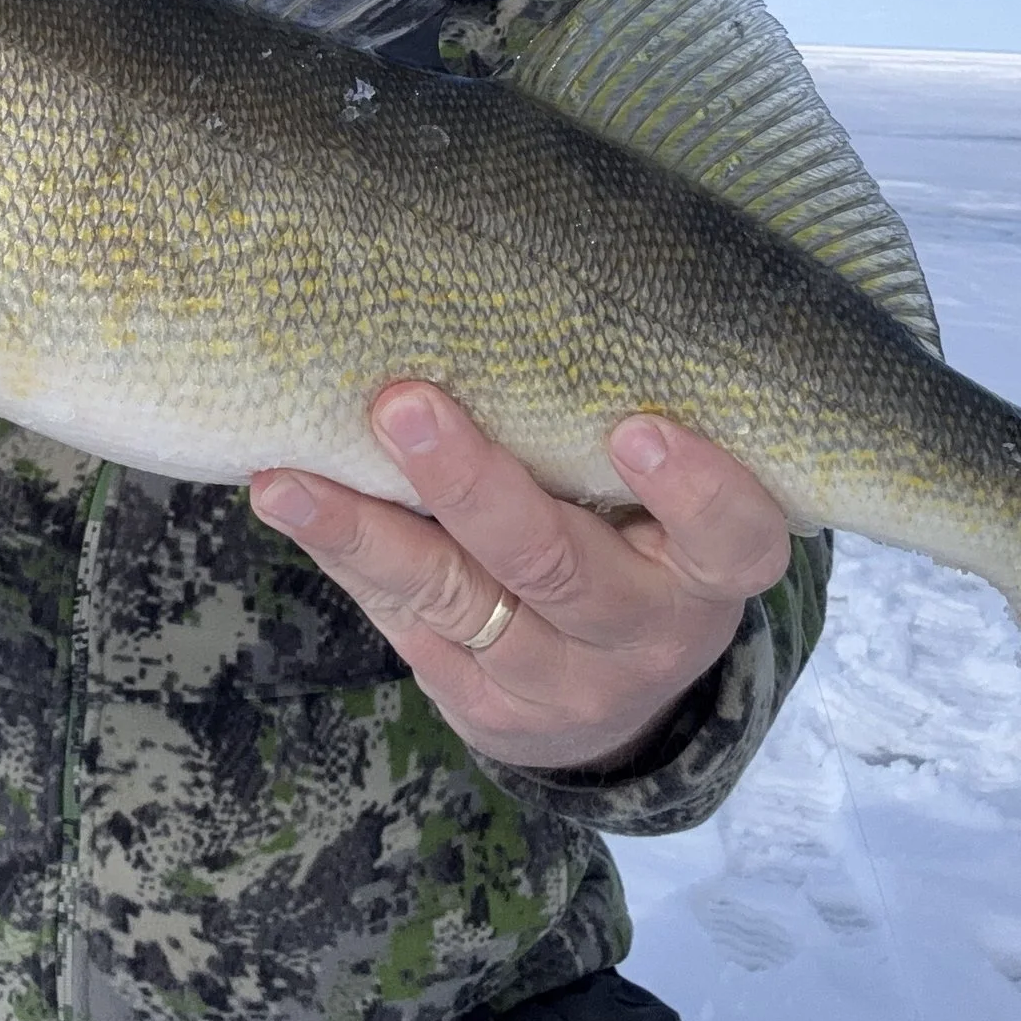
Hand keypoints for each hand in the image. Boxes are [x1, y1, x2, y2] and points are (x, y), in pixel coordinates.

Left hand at [250, 383, 793, 772]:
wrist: (615, 700)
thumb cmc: (638, 545)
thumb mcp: (664, 506)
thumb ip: (608, 436)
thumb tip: (497, 309)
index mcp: (711, 574)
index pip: (731, 540)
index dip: (696, 491)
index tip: (637, 427)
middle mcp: (644, 635)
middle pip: (557, 566)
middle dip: (473, 486)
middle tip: (405, 406)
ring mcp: (561, 682)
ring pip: (458, 599)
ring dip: (367, 531)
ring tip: (289, 480)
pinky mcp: (486, 710)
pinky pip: (406, 624)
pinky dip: (347, 555)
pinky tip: (291, 500)